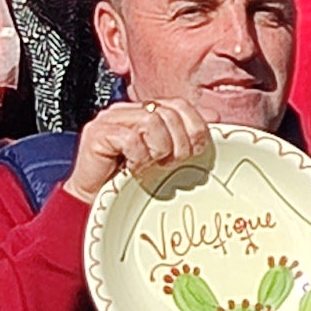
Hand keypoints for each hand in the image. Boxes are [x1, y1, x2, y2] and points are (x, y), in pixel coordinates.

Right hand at [63, 97, 213, 198]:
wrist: (98, 207)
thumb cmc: (132, 185)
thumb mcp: (168, 157)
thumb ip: (187, 134)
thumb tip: (213, 116)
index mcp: (145, 112)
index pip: (180, 104)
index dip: (195, 127)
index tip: (197, 151)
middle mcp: (127, 111)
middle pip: (169, 112)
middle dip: (180, 143)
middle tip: (171, 163)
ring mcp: (110, 120)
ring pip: (153, 121)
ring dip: (159, 150)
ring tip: (151, 166)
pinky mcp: (97, 134)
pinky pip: (131, 138)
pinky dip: (139, 158)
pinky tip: (133, 170)